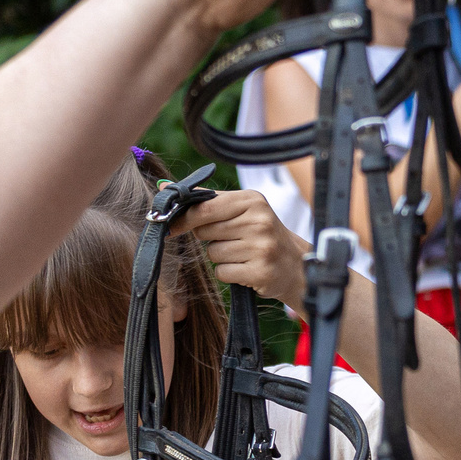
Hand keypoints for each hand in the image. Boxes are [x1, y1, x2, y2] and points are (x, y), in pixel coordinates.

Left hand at [177, 190, 305, 305]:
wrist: (295, 265)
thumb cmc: (261, 234)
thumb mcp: (241, 209)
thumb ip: (206, 199)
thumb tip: (165, 186)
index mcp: (252, 200)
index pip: (205, 208)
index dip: (183, 218)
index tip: (171, 225)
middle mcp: (259, 221)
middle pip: (205, 231)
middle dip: (209, 238)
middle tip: (230, 239)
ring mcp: (261, 247)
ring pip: (212, 254)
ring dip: (220, 257)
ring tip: (242, 254)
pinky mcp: (260, 272)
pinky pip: (222, 272)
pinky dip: (228, 273)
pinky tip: (245, 268)